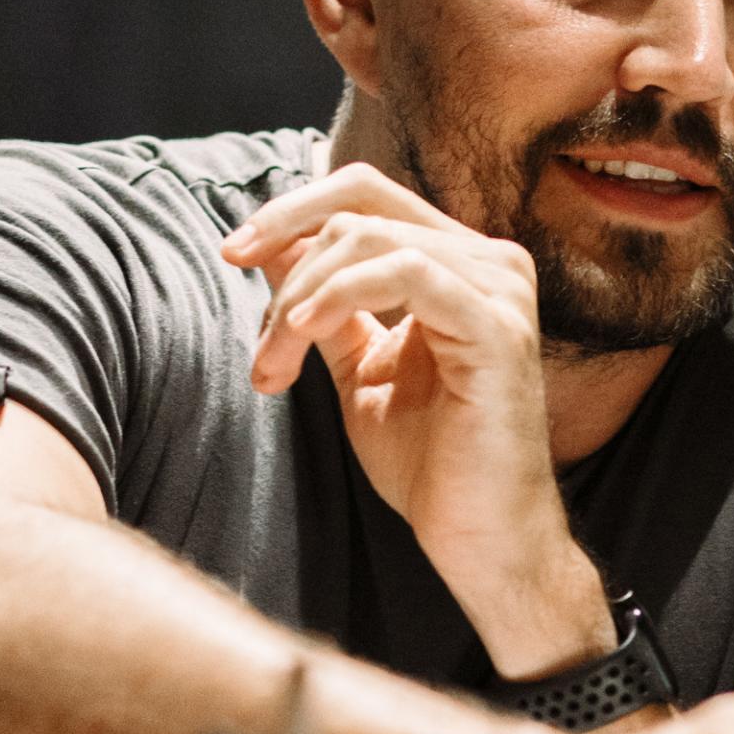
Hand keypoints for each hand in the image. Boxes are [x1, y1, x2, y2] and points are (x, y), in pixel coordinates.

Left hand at [223, 166, 612, 674]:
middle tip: (257, 338)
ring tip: (275, 365)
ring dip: (301, 298)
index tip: (233, 253)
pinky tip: (304, 336)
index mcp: (458, 265)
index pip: (366, 194)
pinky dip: (340, 296)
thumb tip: (268, 249)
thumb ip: (322, 306)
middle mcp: (489, 263)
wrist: (477, 539)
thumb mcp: (357, 368)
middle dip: (286, 255)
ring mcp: (499, 290)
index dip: (292, 210)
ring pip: (370, 240)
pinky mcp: (497, 327)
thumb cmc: (429, 465)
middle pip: (361, 204)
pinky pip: (405, 273)